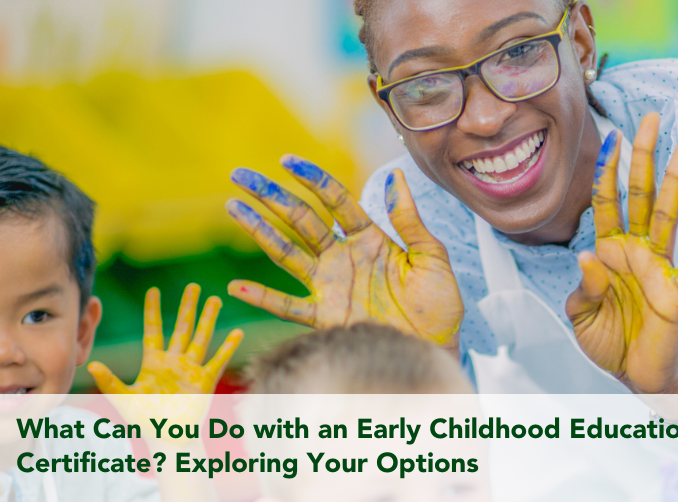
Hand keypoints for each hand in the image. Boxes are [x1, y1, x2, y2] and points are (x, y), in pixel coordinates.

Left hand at [87, 285, 241, 447]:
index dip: (153, 311)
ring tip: (215, 299)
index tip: (154, 290)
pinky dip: (229, 347)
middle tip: (193, 286)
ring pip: (202, 338)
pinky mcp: (206, 380)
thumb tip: (92, 364)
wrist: (168, 438)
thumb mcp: (125, 398)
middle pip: (182, 328)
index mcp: (154, 362)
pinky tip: (238, 332)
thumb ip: (110, 381)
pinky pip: (218, 360)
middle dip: (188, 307)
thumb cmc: (145, 420)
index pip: (154, 330)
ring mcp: (192, 369)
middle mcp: (174, 361)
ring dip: (209, 319)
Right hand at [226, 155, 462, 346]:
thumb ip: (409, 220)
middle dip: (271, 196)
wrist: (436, 349)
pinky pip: (288, 306)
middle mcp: (343, 257)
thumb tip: (397, 175)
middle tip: (241, 176)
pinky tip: (236, 287)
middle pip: (301, 220)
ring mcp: (330, 285)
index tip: (286, 160)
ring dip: (259, 231)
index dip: (312, 179)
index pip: (335, 200)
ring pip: (287, 253)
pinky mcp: (326, 316)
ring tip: (233, 207)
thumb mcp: (431, 257)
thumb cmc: (439, 305)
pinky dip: (262, 297)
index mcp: (369, 238)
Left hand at [566, 114, 677, 393]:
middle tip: (651, 118)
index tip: (612, 137)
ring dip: (676, 181)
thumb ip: (584, 286)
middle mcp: (635, 250)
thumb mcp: (580, 314)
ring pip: (668, 216)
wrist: (632, 374)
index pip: (606, 202)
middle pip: (640, 195)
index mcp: (609, 250)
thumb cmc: (606, 338)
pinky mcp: (677, 292)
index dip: (607, 172)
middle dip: (644, 157)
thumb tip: (587, 253)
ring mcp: (658, 267)